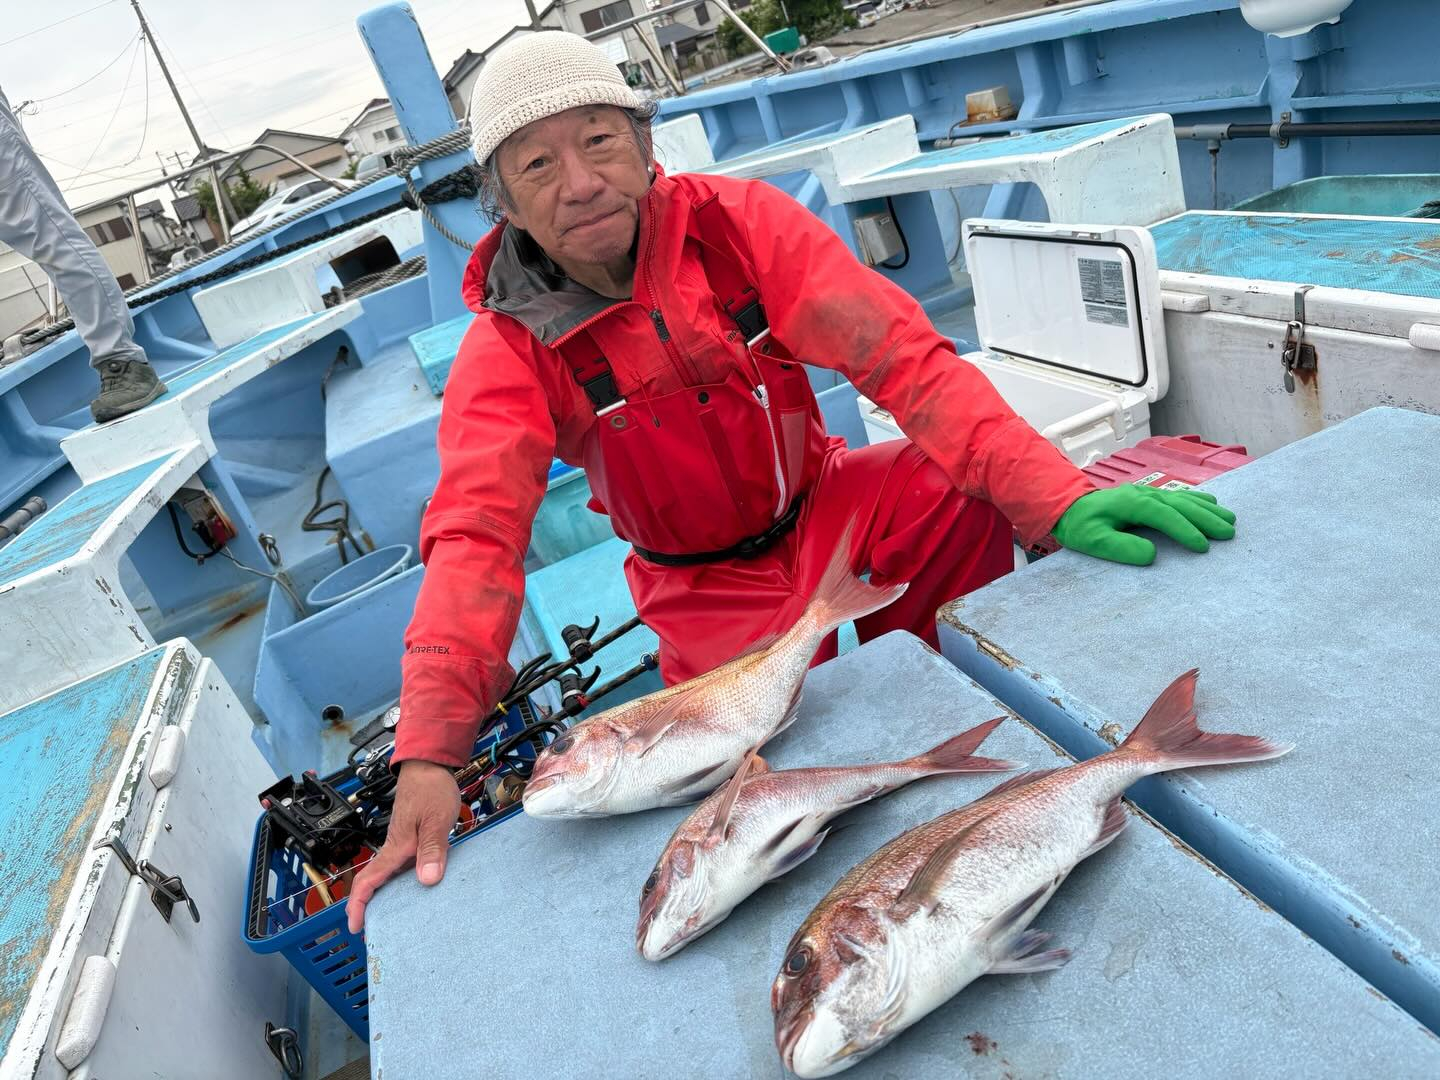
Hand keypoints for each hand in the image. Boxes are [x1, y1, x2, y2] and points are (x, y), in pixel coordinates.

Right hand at [346, 760, 460, 932]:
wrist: (429, 766)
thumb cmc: (430, 789)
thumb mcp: (436, 820)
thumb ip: (432, 849)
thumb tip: (427, 880)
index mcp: (395, 848)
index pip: (368, 881)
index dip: (357, 905)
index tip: (355, 926)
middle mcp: (394, 848)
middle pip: (375, 883)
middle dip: (370, 908)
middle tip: (377, 931)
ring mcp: (402, 844)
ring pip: (389, 877)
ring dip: (388, 897)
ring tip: (397, 919)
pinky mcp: (412, 839)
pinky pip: (403, 867)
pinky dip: (405, 883)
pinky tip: (418, 890)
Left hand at [1051, 485, 1236, 566]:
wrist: (1068, 506)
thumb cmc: (1080, 526)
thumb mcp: (1093, 540)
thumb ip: (1120, 547)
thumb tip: (1151, 554)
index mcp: (1132, 504)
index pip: (1165, 516)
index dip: (1185, 530)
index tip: (1203, 547)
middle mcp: (1144, 494)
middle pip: (1182, 505)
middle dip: (1207, 519)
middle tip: (1229, 534)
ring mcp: (1147, 492)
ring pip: (1184, 498)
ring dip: (1208, 509)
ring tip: (1230, 520)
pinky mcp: (1148, 496)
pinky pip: (1179, 496)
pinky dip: (1198, 501)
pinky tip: (1211, 505)